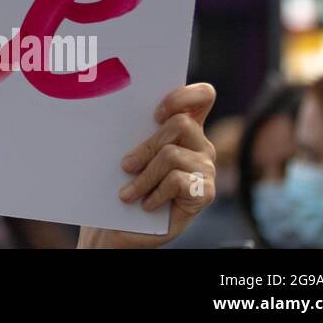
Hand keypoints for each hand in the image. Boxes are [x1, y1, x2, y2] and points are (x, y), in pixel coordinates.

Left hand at [78, 82, 216, 248]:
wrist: (125, 226)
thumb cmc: (124, 183)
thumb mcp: (128, 152)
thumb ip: (135, 131)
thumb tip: (116, 111)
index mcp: (185, 127)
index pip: (202, 96)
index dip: (183, 96)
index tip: (155, 113)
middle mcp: (201, 144)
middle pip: (181, 124)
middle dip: (146, 145)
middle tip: (126, 165)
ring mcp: (206, 168)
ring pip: (172, 155)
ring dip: (144, 176)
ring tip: (127, 193)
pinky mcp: (206, 192)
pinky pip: (177, 181)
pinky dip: (155, 193)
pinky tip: (146, 204)